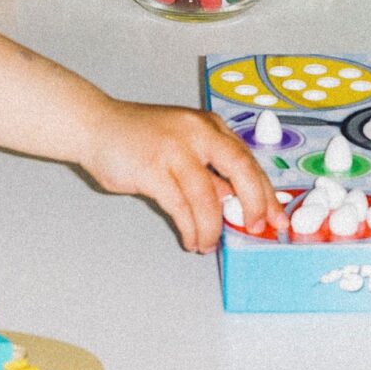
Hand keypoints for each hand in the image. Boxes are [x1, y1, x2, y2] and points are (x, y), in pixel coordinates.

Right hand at [72, 99, 286, 252]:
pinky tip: (190, 239)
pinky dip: (189, 227)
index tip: (276, 217)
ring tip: (208, 244)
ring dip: (212, 227)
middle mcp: (197, 133)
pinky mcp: (151, 168)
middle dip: (254, 203)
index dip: (265, 191)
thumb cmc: (139, 139)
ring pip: (207, 197)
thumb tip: (234, 203)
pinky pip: (180, 206)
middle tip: (256, 228)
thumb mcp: (183, 146)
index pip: (248, 159)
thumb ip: (208, 171)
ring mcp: (174, 149)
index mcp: (209, 127)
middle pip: (240, 169)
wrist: (94, 125)